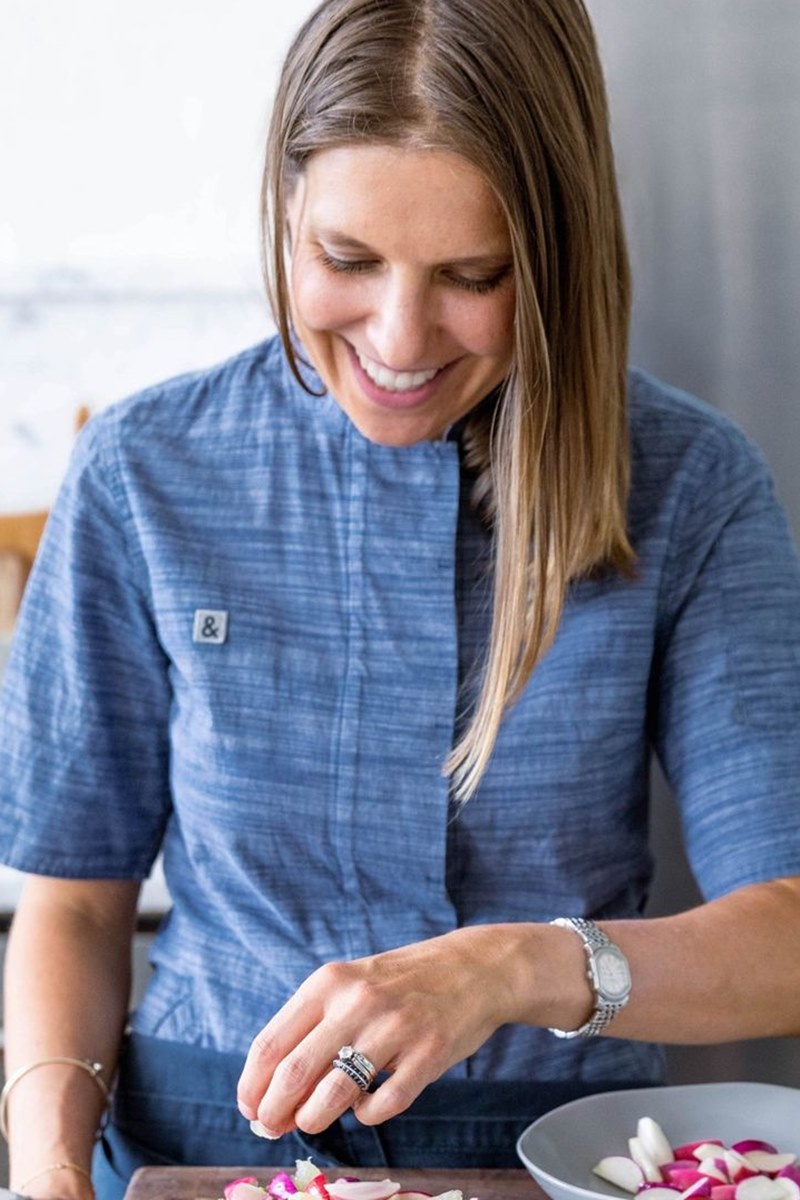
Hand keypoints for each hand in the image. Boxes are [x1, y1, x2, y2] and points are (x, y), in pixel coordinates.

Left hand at [237, 926, 521, 1135]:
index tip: (249, 1109)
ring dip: (313, 1119)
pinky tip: (366, 1105)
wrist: (472, 968)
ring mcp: (395, 1027)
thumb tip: (267, 1095)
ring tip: (313, 1120)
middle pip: (293, 1074)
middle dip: (274, 1113)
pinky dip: (365, 1115)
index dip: (252, 1087)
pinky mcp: (428, 1053)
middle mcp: (357, 1001)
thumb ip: (311, 1031)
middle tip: (273, 1127)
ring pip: (332, 1096)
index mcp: (328, 982)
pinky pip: (382, 1106)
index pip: (270, 1045)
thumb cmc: (398, 984)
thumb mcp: (349, 987)